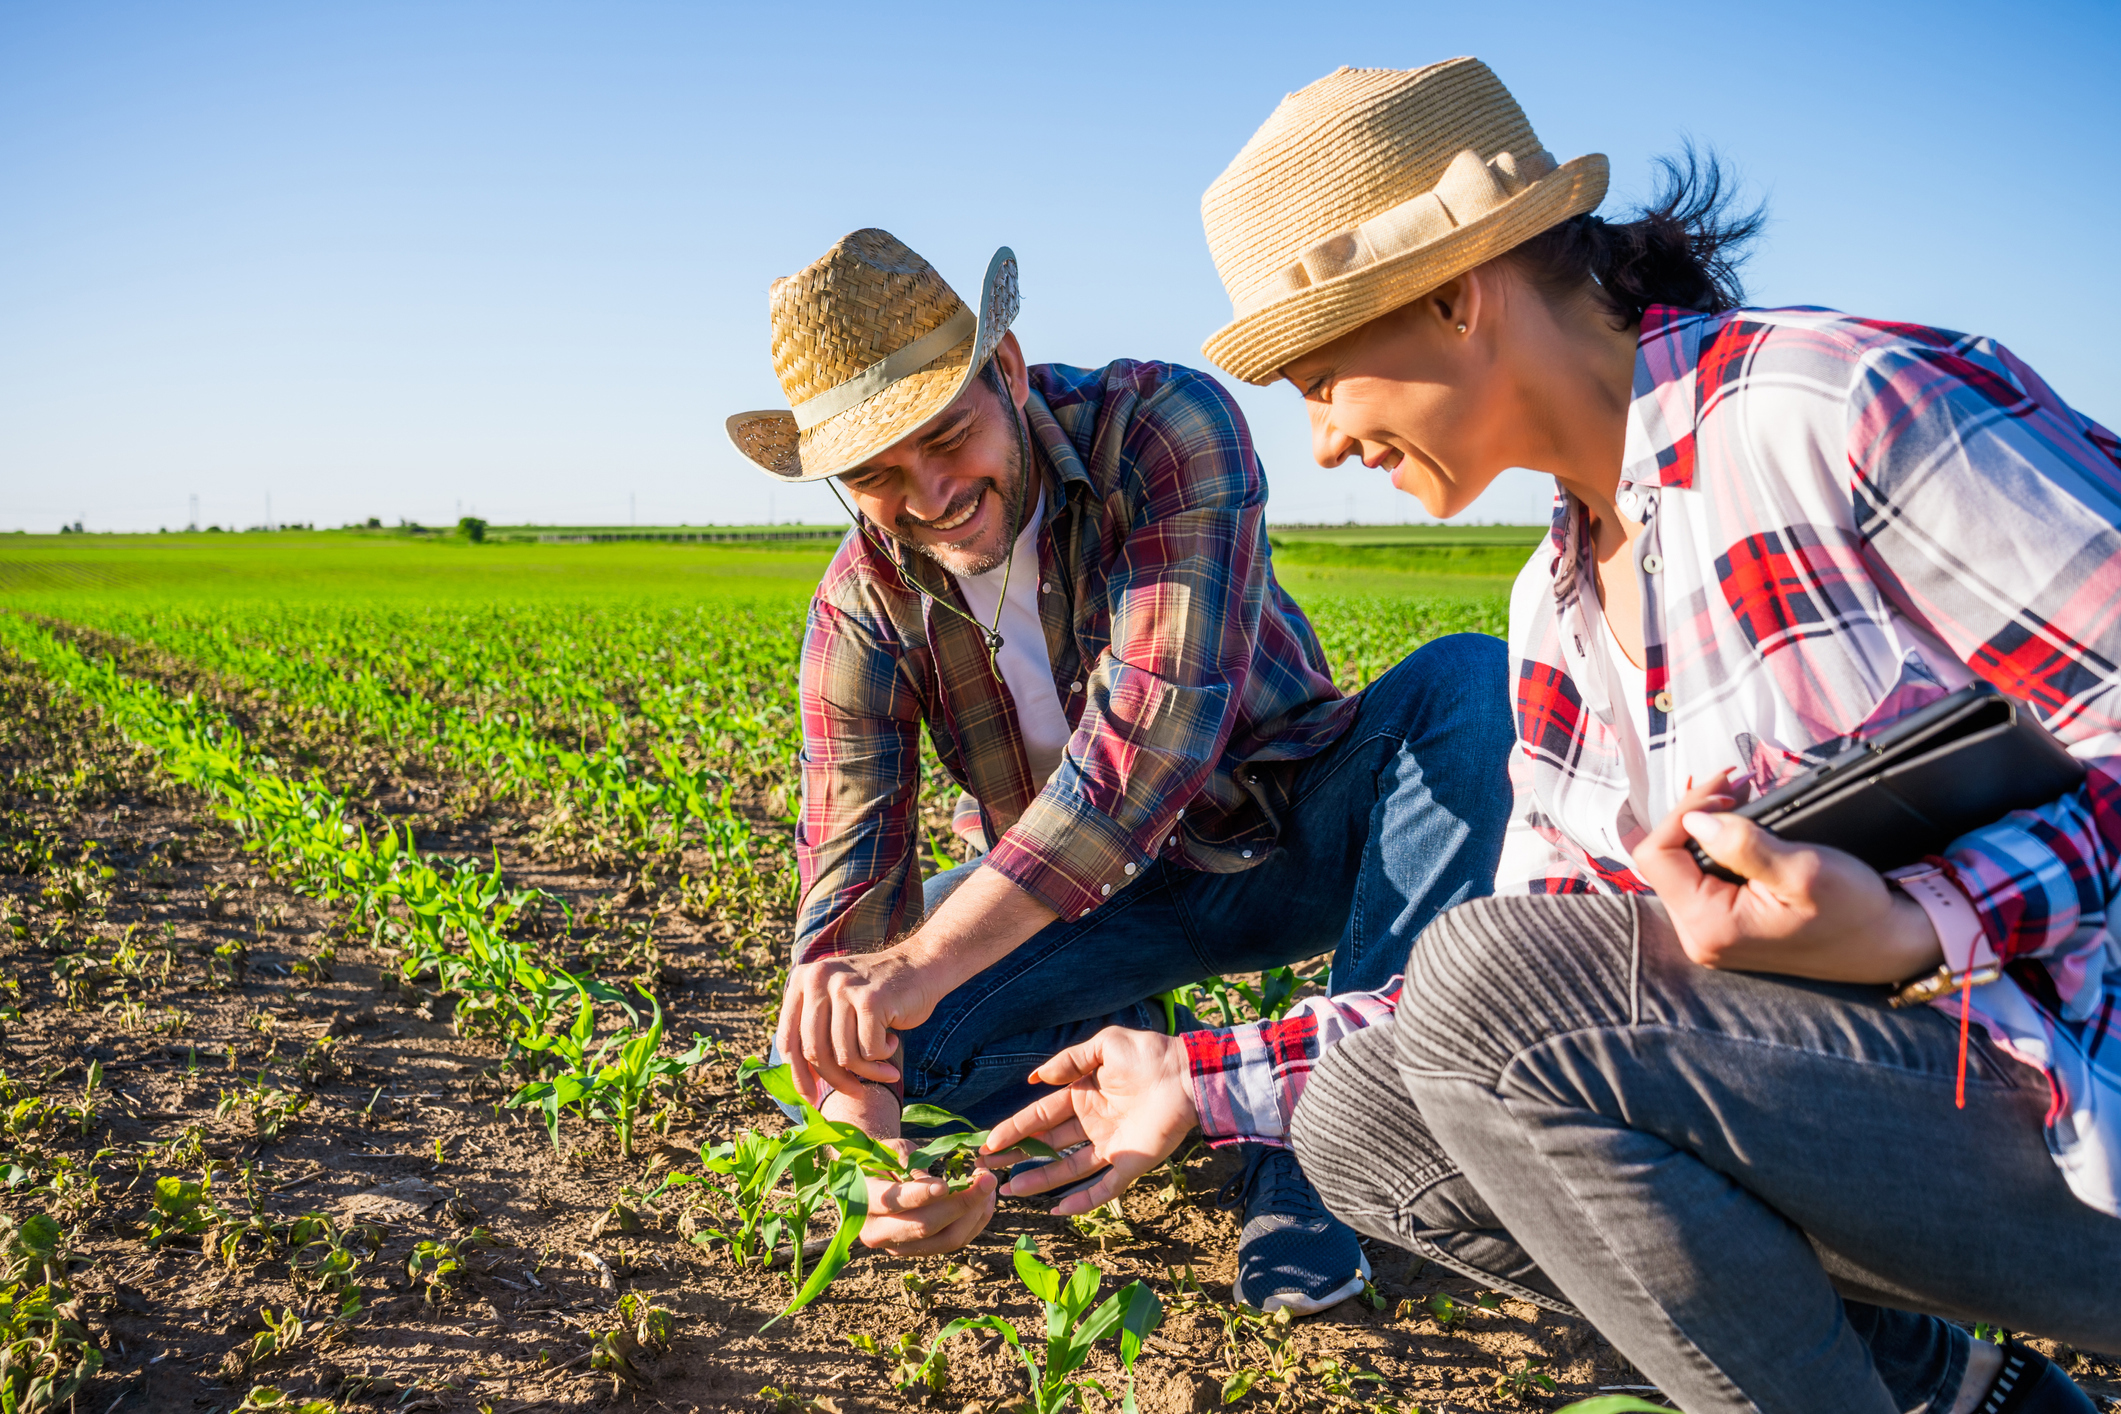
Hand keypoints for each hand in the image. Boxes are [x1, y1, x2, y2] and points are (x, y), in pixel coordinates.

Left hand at [776, 948, 934, 1103]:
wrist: (920, 966)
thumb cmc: (876, 996)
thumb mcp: (836, 1005)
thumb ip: (815, 1033)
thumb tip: (804, 1084)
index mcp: (801, 981)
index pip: (789, 1040)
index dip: (799, 1075)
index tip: (811, 1098)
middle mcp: (817, 979)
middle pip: (815, 1051)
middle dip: (837, 1080)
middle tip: (857, 1093)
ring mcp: (844, 987)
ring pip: (845, 1055)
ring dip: (869, 1070)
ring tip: (885, 1065)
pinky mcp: (870, 999)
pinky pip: (870, 1050)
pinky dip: (883, 1055)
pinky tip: (893, 1041)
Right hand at [859, 1139, 997, 1256]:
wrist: (871, 1183)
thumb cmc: (883, 1158)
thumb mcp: (892, 1150)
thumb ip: (912, 1164)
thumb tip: (937, 1185)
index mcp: (864, 1200)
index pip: (893, 1203)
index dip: (921, 1196)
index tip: (946, 1184)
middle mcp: (878, 1232)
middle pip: (924, 1226)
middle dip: (961, 1204)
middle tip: (987, 1178)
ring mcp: (900, 1247)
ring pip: (945, 1240)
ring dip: (974, 1214)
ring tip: (989, 1186)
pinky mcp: (920, 1251)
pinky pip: (953, 1243)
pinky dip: (975, 1223)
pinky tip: (986, 1201)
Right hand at [981, 1027, 1197, 1216]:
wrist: (1185, 1074)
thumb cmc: (1147, 1055)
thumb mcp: (1104, 1046)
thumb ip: (1069, 1061)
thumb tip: (1035, 1078)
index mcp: (1082, 1096)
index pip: (1040, 1116)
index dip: (1014, 1129)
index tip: (988, 1142)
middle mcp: (1091, 1124)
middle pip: (1047, 1146)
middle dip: (1018, 1157)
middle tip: (988, 1168)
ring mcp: (1110, 1146)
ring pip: (1067, 1170)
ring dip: (1039, 1181)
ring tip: (1009, 1191)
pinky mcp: (1129, 1163)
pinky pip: (1103, 1188)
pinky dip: (1081, 1201)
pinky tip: (1057, 1210)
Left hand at [1630, 769, 1942, 983]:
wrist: (1886, 943)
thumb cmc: (1854, 910)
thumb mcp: (1804, 871)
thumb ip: (1744, 845)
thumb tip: (1694, 820)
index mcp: (1710, 926)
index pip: (1657, 857)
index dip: (1682, 812)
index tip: (1725, 789)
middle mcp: (1699, 935)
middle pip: (1665, 859)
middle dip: (1694, 815)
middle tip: (1734, 784)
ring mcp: (1710, 932)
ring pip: (1682, 864)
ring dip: (1705, 826)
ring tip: (1738, 796)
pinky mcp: (1725, 924)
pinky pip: (1702, 875)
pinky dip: (1717, 844)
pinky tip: (1740, 824)